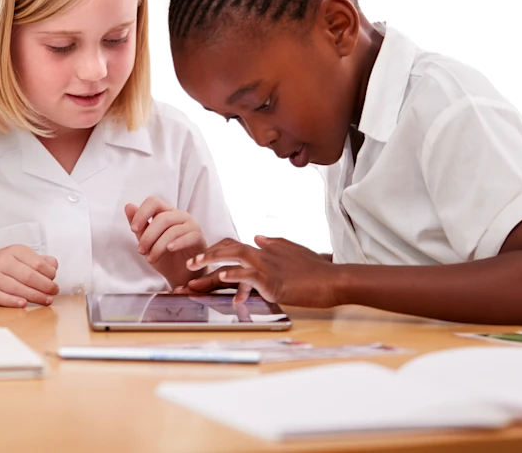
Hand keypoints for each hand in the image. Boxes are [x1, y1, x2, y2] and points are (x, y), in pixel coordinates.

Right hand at [0, 245, 59, 307]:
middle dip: (44, 286)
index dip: (49, 273)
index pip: (36, 262)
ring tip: (46, 300)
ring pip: (16, 287)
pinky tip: (23, 303)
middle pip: (28, 276)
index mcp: (13, 251)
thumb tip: (54, 265)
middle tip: (53, 292)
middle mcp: (1, 261)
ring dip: (34, 296)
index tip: (54, 280)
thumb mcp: (17, 258)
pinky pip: (0, 297)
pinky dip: (12, 301)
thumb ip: (37, 260)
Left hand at [125, 197, 206, 287]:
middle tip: (141, 251)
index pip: (153, 202)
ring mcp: (191, 225)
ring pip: (172, 230)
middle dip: (148, 236)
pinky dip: (177, 243)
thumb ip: (139, 225)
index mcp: (166, 212)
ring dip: (158, 246)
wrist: (181, 276)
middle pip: (162, 218)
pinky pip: (188, 236)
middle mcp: (179, 215)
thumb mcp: (147, 242)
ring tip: (150, 259)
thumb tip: (128, 206)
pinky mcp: (199, 238)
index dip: (141, 213)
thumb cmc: (165, 257)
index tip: (133, 229)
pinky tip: (169, 249)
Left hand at [179, 236, 339, 307]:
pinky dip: (234, 275)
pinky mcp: (274, 281)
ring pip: (234, 256)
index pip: (233, 247)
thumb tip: (259, 240)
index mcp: (265, 250)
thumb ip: (274, 246)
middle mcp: (263, 254)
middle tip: (187, 266)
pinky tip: (221, 276)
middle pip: (228, 249)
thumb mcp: (292, 253)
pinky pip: (249, 275)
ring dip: (211, 261)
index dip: (214, 253)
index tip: (198, 263)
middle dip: (205, 256)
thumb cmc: (316, 271)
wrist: (334, 280)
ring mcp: (267, 266)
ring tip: (194, 267)